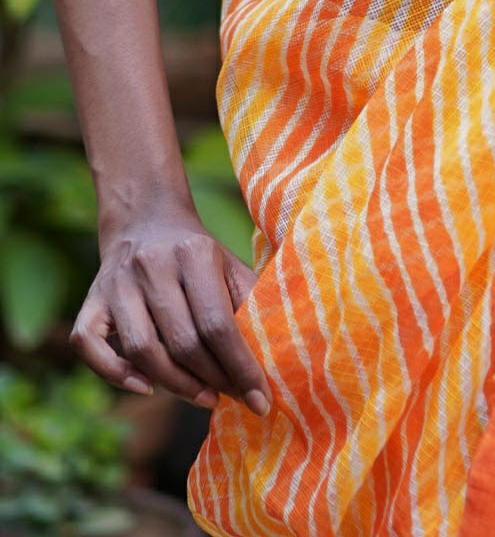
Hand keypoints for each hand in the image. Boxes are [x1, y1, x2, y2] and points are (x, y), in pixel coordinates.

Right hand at [70, 197, 269, 415]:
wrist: (145, 219)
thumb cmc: (197, 253)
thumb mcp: (229, 264)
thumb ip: (251, 302)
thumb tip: (279, 354)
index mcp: (194, 253)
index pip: (218, 324)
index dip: (241, 368)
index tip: (261, 401)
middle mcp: (152, 265)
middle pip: (182, 342)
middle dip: (213, 380)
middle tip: (233, 397)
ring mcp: (116, 284)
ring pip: (142, 351)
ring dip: (176, 386)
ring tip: (204, 397)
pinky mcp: (91, 300)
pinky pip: (89, 346)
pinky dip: (115, 374)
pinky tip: (146, 388)